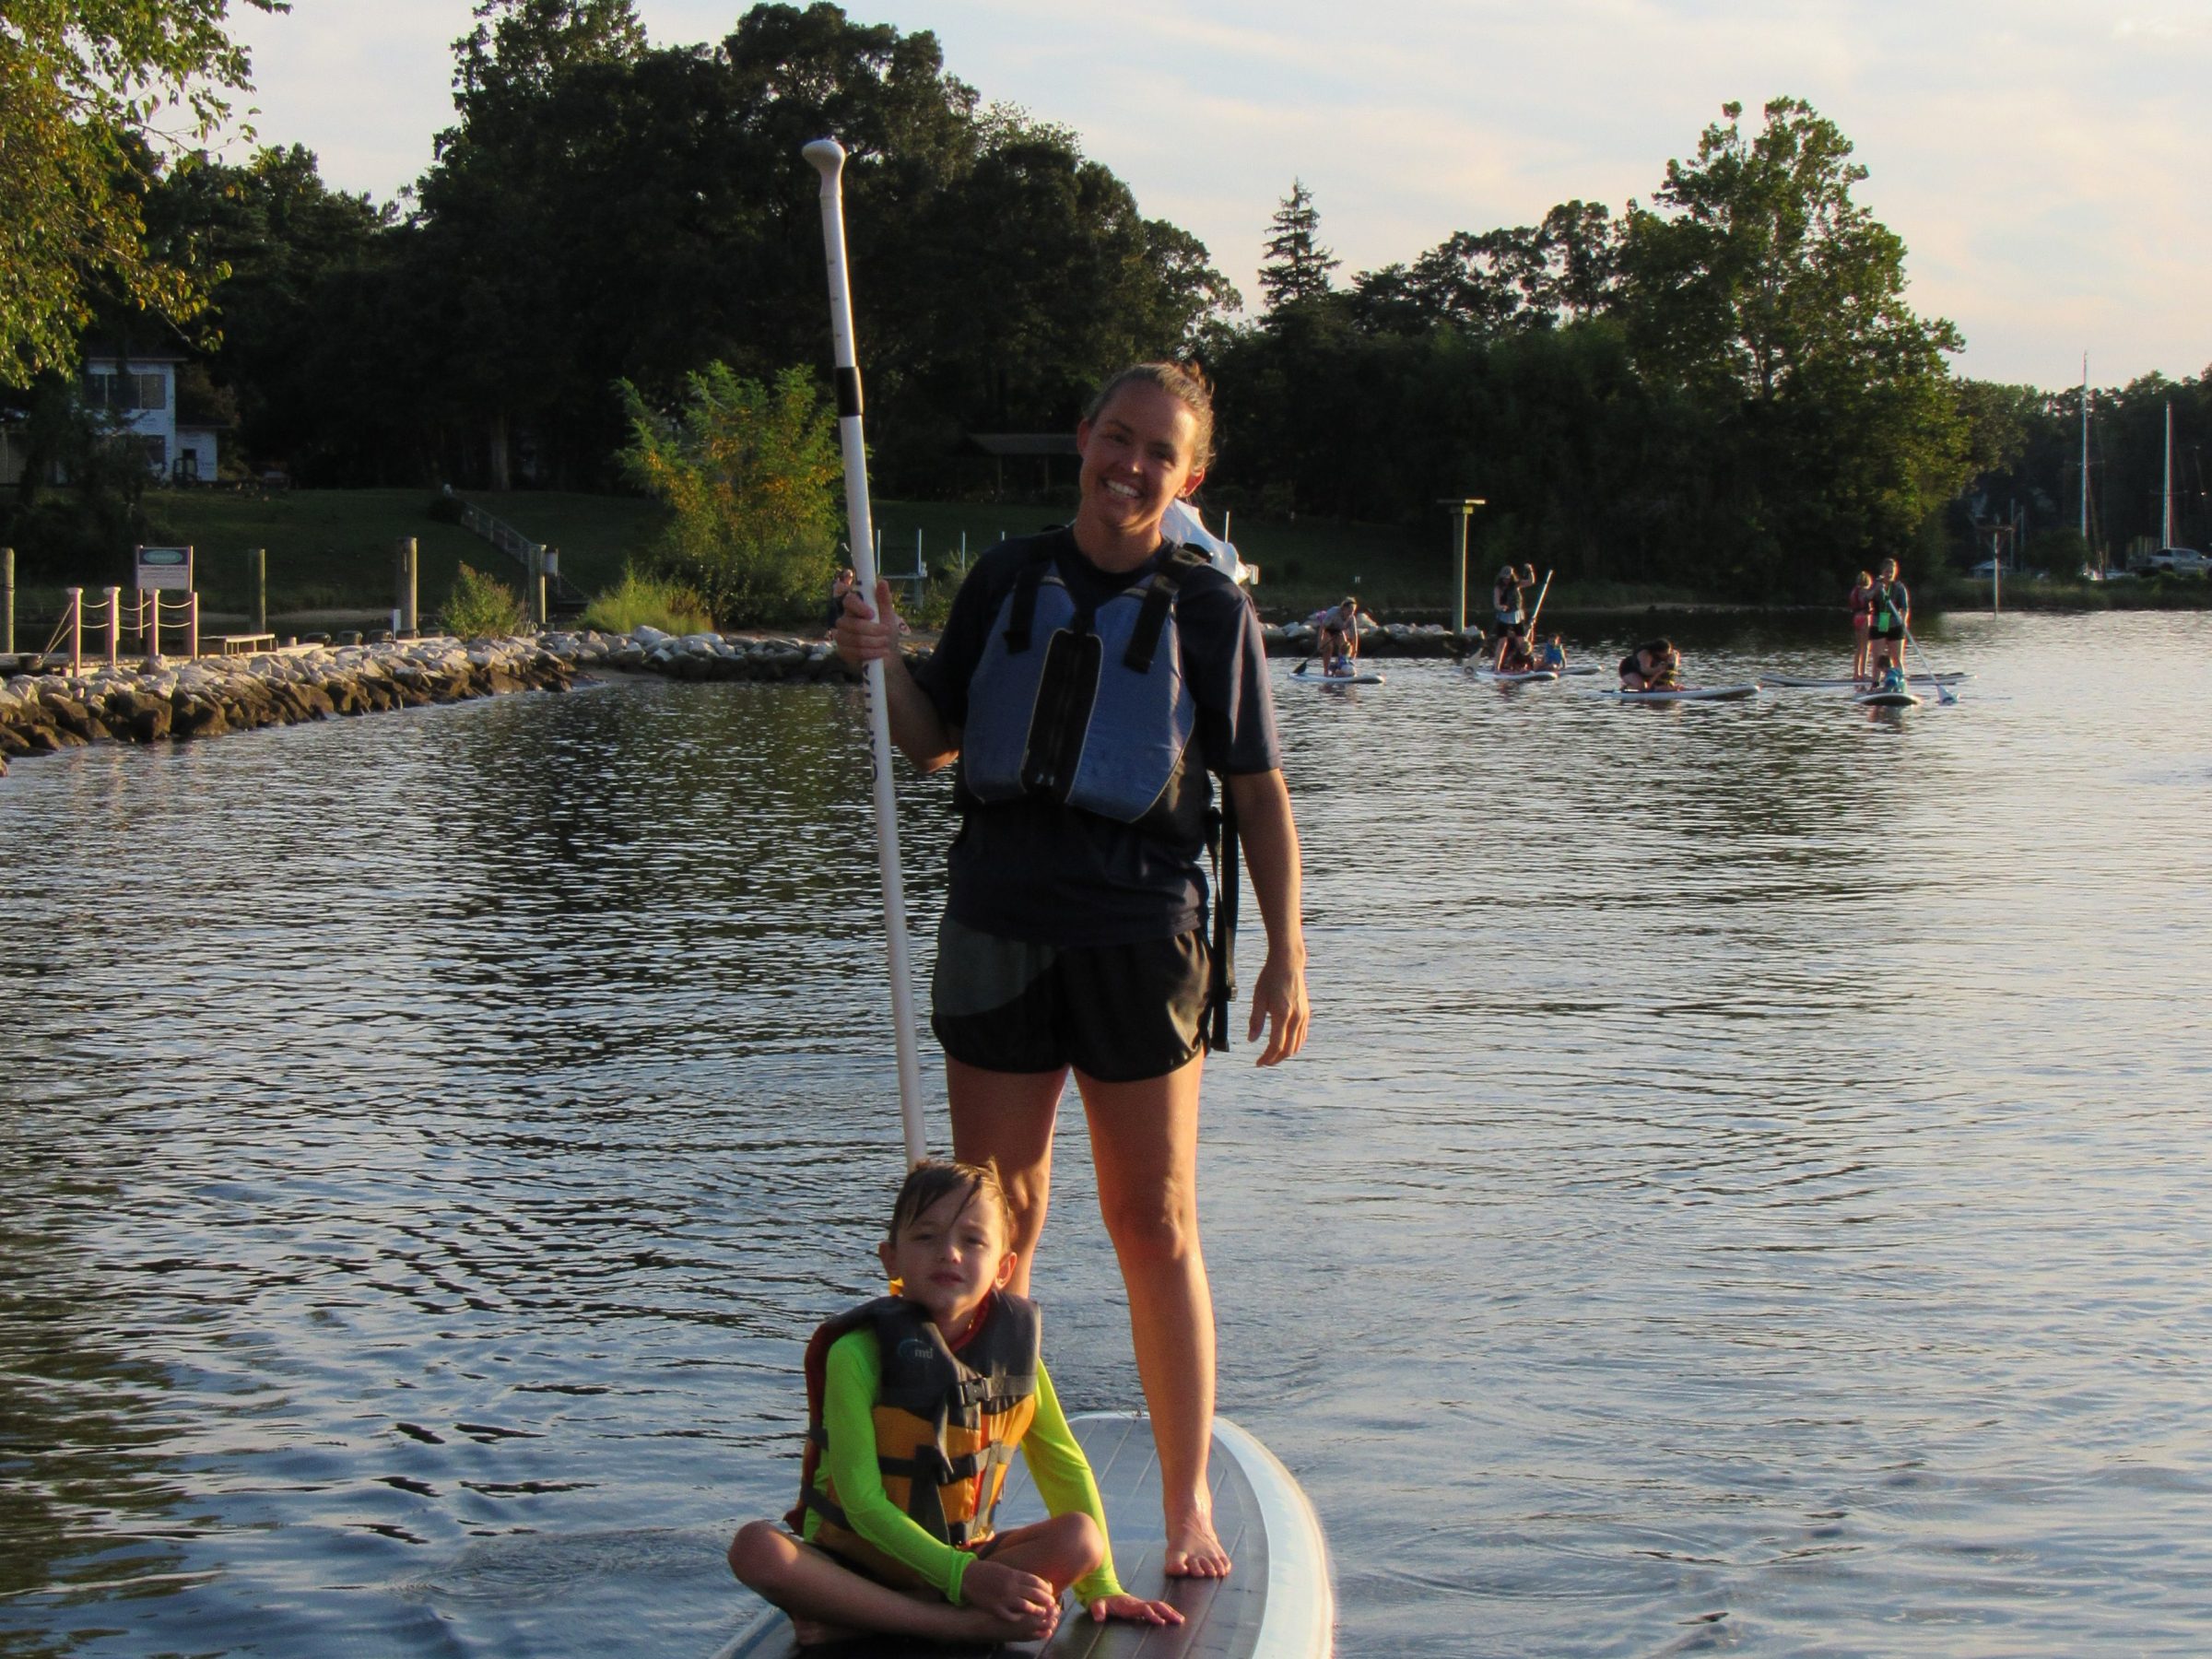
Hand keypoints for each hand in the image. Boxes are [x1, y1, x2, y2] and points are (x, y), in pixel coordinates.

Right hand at [832, 578, 902, 668]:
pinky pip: (855, 652)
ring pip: (855, 639)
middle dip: (873, 630)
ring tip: (885, 643)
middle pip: (852, 624)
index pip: (848, 600)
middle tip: (886, 632)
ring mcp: (841, 636)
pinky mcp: (842, 651)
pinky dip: (871, 652)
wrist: (888, 654)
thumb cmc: (886, 632)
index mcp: (854, 608)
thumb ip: (884, 600)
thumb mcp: (888, 615)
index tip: (872, 614)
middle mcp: (844, 620)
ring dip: (874, 642)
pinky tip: (881, 652)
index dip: (858, 606)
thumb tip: (882, 582)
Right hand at [961, 1559, 1059, 1637]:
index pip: (1036, 1581)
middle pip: (1034, 1593)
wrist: (967, 1576)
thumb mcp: (1005, 1568)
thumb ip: (1018, 1575)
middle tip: (1051, 1603)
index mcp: (1014, 1574)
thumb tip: (1033, 1581)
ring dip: (1036, 1610)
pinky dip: (1018, 1617)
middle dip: (1045, 1599)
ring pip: (1026, 1606)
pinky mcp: (996, 1608)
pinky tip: (1021, 1617)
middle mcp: (1011, 1586)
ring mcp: (1004, 1598)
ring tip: (1041, 1612)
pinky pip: (1011, 1616)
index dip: (1046, 1587)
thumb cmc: (987, 1570)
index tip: (1050, 1591)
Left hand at [1090, 1593, 1184, 1625]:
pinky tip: (1172, 1618)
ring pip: (1159, 1606)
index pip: (1144, 1609)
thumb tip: (1098, 1618)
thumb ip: (1098, 1610)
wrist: (1104, 1592)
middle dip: (1168, 1612)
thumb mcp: (1097, 1604)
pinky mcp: (1142, 1607)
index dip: (1152, 1615)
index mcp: (1130, 1604)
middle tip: (1179, 1620)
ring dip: (1170, 1612)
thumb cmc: (1102, 1601)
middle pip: (1156, 1605)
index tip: (1161, 1622)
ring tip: (1181, 1619)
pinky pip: (1156, 1609)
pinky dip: (1166, 1612)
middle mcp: (1138, 1603)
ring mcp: (1141, 1604)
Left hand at [1247, 945, 1308, 1065]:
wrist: (1288, 963)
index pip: (1276, 1045)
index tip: (1257, 1063)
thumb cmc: (1270, 978)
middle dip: (1275, 1059)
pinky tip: (1284, 1045)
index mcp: (1283, 1015)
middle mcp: (1296, 1018)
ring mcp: (1304, 1016)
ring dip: (1284, 1054)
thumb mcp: (1258, 998)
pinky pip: (1302, 1036)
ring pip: (1297, 1045)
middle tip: (1263, 1062)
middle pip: (1288, 1049)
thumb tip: (1251, 1040)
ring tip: (1272, 1055)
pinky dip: (1294, 1045)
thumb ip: (1256, 1020)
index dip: (1267, 1057)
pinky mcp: (1306, 1014)